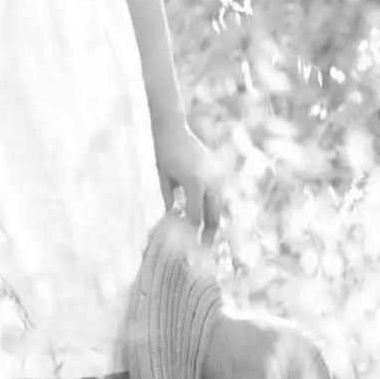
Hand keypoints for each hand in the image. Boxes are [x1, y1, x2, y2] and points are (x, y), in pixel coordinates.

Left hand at [154, 123, 225, 243]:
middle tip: (202, 251)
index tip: (188, 247)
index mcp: (195, 183)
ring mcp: (216, 176)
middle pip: (213, 216)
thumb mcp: (162, 177)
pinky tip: (203, 219)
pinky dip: (211, 209)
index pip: (196, 216)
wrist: (172, 127)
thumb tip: (170, 220)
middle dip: (208, 235)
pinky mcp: (217, 173)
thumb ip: (167, 200)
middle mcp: (210, 181)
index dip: (192, 233)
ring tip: (203, 239)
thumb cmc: (162, 151)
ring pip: (217, 208)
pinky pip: (216, 197)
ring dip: (211, 223)